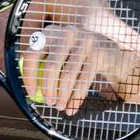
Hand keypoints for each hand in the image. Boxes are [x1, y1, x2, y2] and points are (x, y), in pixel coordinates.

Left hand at [21, 24, 139, 115]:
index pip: (32, 54)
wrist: (111, 53)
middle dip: (47, 89)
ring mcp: (84, 41)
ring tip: (60, 107)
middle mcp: (66, 33)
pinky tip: (72, 107)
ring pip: (68, 75)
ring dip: (62, 96)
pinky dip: (76, 97)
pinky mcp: (98, 53)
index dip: (29, 76)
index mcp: (50, 32)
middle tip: (48, 103)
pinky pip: (83, 80)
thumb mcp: (59, 54)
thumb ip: (43, 66)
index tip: (31, 93)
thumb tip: (28, 90)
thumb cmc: (77, 58)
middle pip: (50, 66)